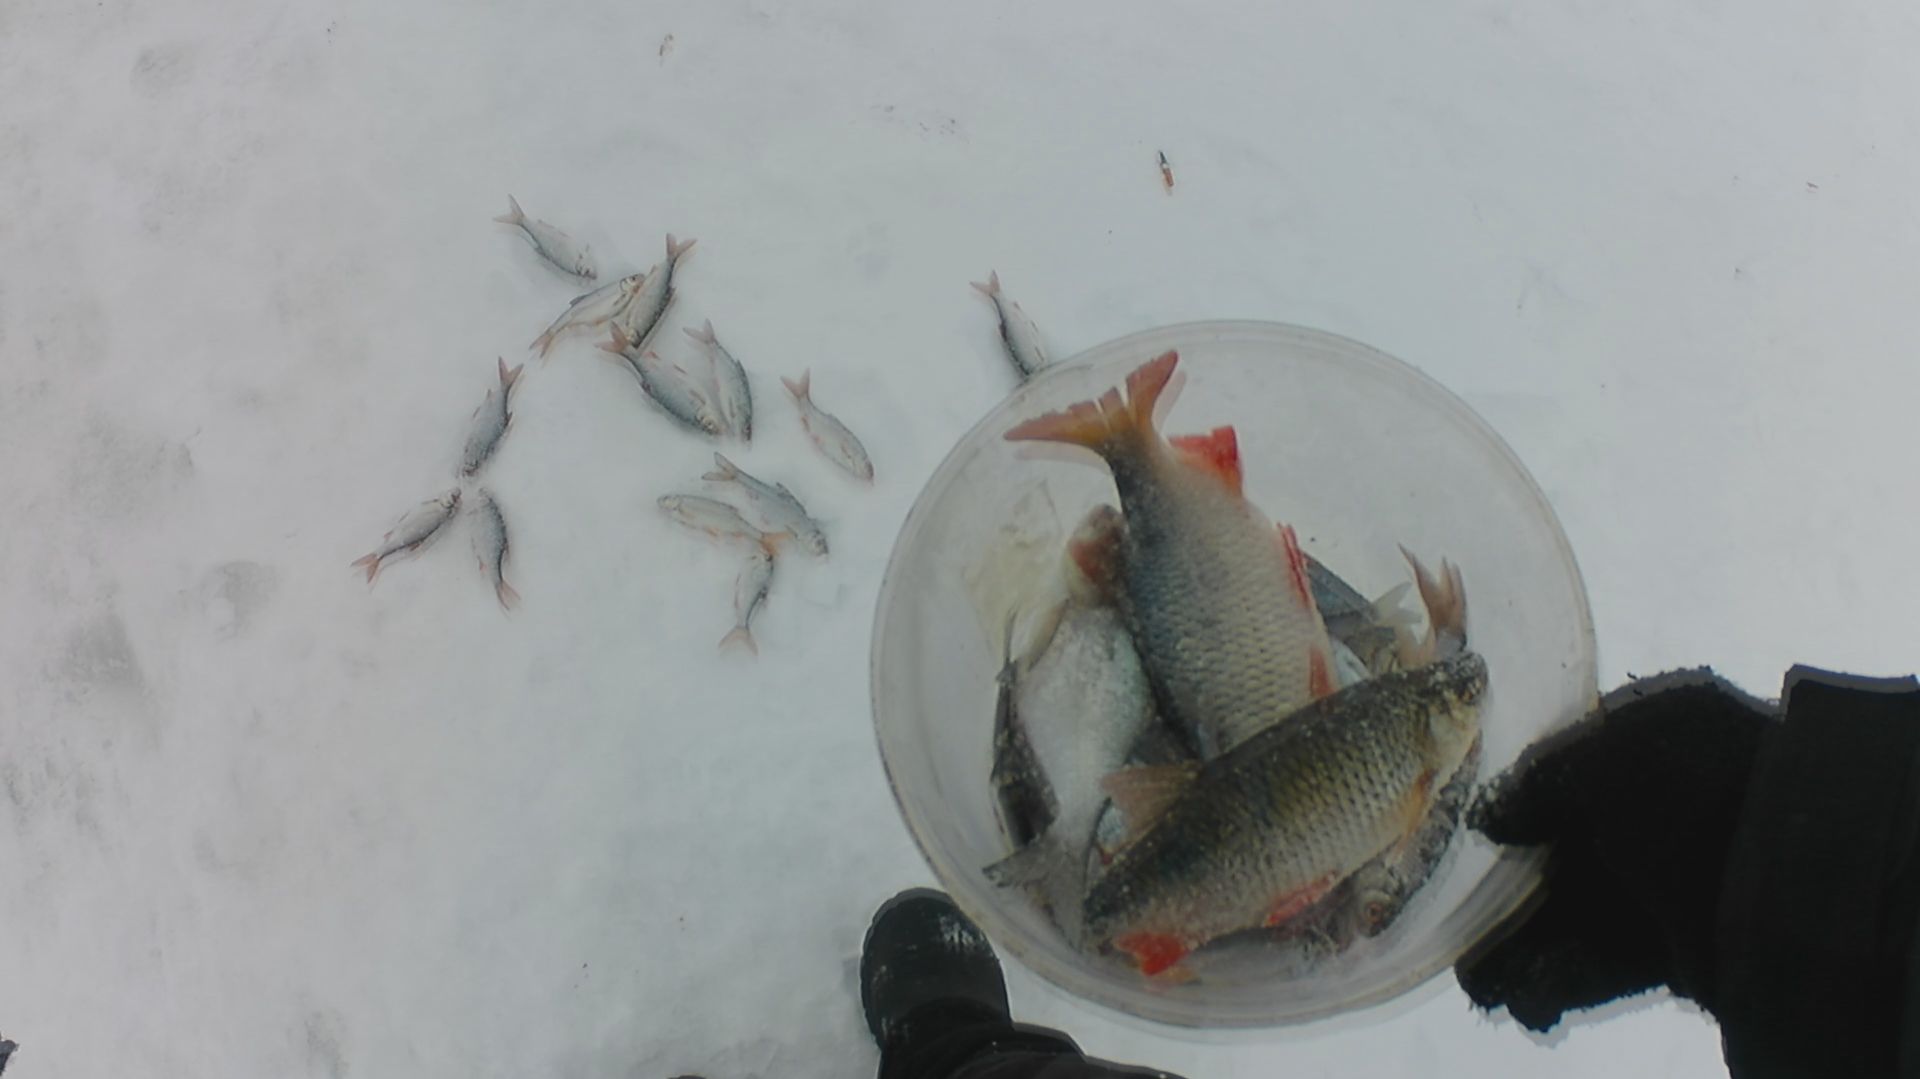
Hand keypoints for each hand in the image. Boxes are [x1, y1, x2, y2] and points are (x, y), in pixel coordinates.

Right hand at [1456, 666, 1919, 1078]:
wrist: (1793, 870)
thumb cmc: (1698, 785)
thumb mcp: (1608, 753)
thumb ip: (1542, 779)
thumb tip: (1489, 818)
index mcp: (1637, 743)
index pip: (1551, 771)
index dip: (1497, 800)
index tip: (1447, 831)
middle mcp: (1643, 812)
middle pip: (1544, 853)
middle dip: (1489, 888)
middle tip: (1439, 915)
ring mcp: (1655, 884)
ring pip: (1559, 915)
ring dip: (1510, 947)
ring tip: (1472, 977)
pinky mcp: (1667, 952)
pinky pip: (1592, 968)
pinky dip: (1552, 985)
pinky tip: (1521, 998)